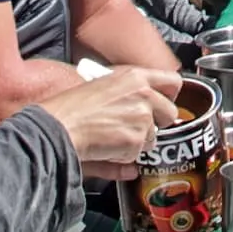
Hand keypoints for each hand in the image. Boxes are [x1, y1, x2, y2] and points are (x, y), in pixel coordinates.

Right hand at [40, 67, 183, 182]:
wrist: (60, 126)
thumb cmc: (72, 106)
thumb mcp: (101, 85)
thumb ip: (129, 93)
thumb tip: (143, 107)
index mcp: (135, 76)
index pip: (173, 81)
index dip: (169, 95)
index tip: (162, 102)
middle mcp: (144, 94)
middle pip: (170, 112)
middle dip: (157, 122)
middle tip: (134, 126)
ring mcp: (143, 118)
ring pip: (154, 137)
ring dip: (138, 141)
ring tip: (112, 136)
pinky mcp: (137, 140)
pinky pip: (138, 154)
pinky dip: (125, 155)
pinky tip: (107, 145)